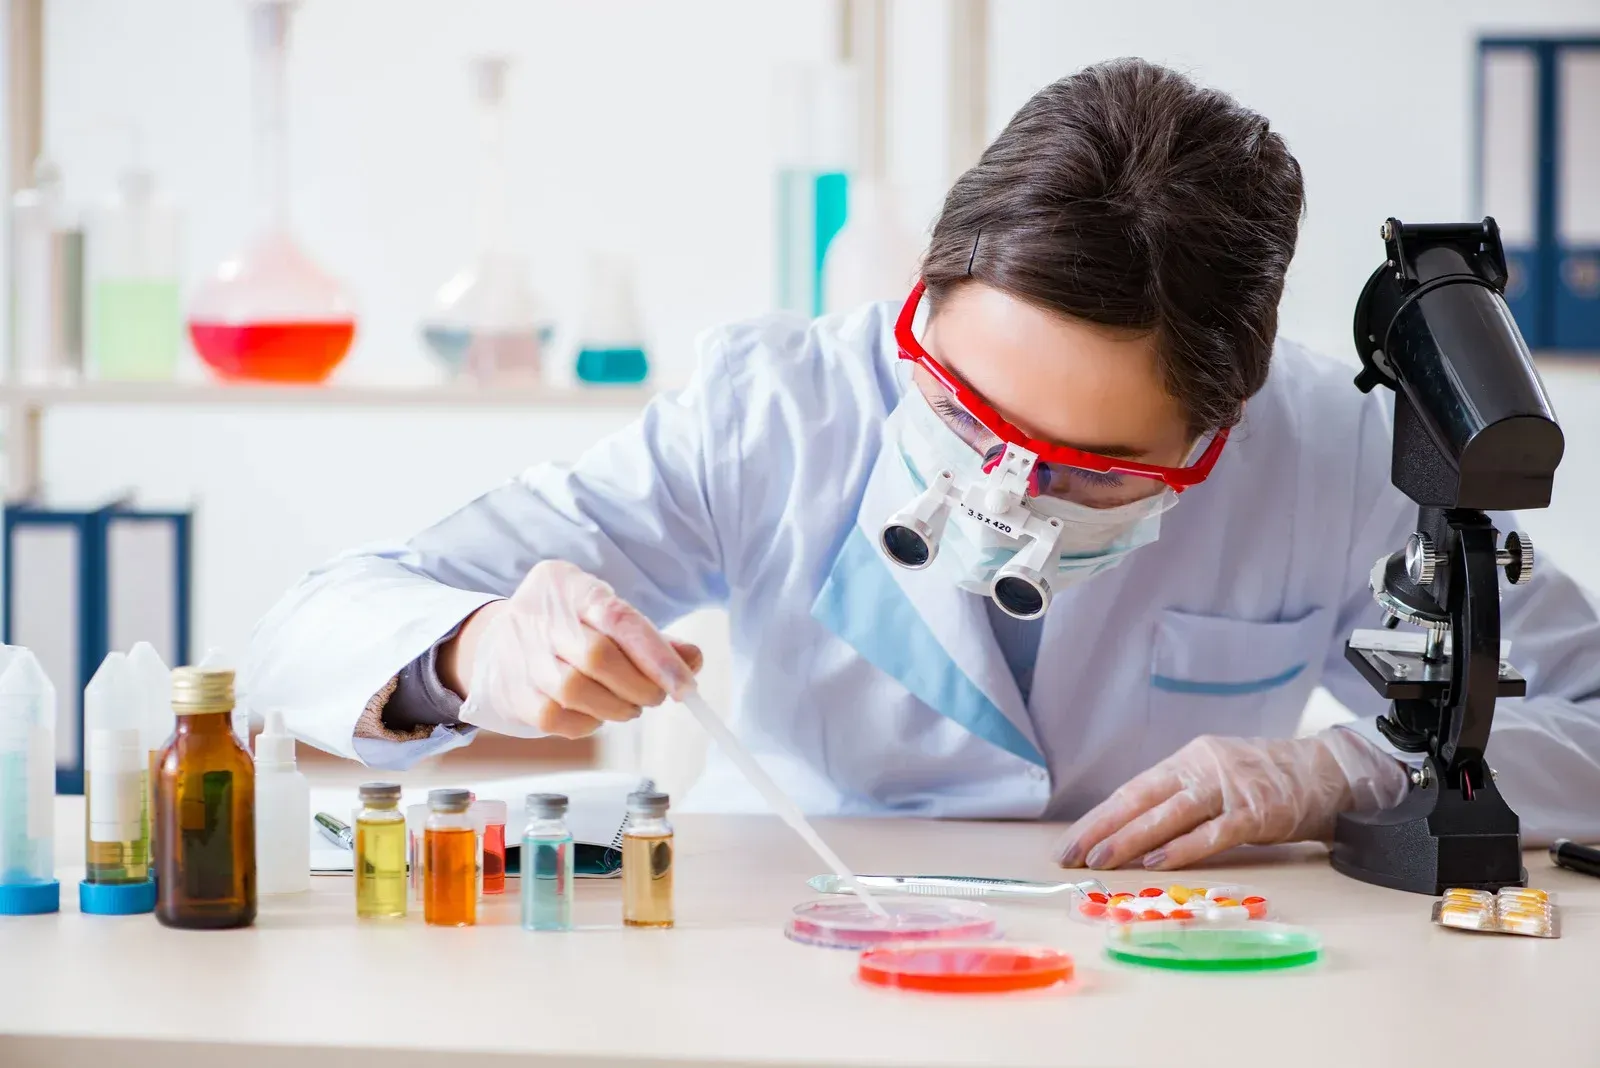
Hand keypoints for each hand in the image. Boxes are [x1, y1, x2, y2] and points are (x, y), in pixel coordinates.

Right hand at [445, 560, 701, 738]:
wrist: (502, 640)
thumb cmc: (572, 627)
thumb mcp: (608, 615)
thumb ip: (651, 637)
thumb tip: (692, 659)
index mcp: (570, 585)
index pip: (619, 619)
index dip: (657, 657)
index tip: (686, 686)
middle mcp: (538, 613)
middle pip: (597, 657)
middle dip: (639, 686)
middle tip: (656, 696)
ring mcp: (517, 652)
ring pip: (574, 691)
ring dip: (616, 708)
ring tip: (628, 706)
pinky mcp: (509, 690)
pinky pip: (554, 718)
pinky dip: (586, 724)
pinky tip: (595, 714)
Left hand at [1054, 729, 1408, 870]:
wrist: (1325, 773)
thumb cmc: (1263, 781)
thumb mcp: (1212, 777)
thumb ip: (1177, 798)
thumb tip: (1127, 831)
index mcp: (1186, 760)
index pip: (1132, 790)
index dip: (1098, 818)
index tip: (1069, 843)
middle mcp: (1202, 768)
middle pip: (1142, 799)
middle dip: (1103, 829)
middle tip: (1071, 854)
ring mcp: (1230, 788)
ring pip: (1172, 814)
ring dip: (1134, 839)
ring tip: (1104, 860)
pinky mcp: (1257, 812)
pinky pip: (1214, 832)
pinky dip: (1185, 848)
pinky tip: (1158, 862)